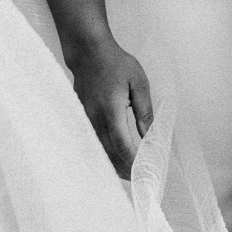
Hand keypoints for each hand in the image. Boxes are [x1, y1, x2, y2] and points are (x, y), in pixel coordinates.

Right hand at [66, 37, 153, 177]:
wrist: (88, 52)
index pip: (122, 144)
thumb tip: (149, 134)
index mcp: (111, 110)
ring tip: (128, 173)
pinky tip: (113, 157)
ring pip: (99, 150)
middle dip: (124, 169)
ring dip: (113, 164)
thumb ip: (143, 109)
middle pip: (109, 153)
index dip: (132, 161)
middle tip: (138, 179)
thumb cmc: (116, 64)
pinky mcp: (82, 118)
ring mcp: (86, 119)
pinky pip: (92, 142)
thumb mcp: (138, 82)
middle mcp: (95, 118)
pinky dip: (104, 153)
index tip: (144, 170)